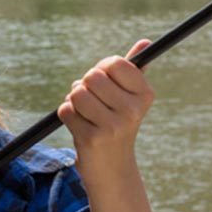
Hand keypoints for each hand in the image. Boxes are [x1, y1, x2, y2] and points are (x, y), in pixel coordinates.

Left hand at [57, 38, 154, 172]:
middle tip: (93, 101)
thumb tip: (146, 42)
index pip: (115, 63)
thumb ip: (134, 70)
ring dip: (74, 101)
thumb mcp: (129, 98)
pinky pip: (66, 110)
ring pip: (77, 93)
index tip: (104, 80)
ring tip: (86, 113)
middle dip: (85, 85)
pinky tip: (80, 126)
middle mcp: (133, 110)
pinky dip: (67, 115)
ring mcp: (113, 126)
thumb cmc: (117, 124)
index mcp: (145, 95)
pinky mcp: (91, 139)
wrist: (112, 168)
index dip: (102, 69)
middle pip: (92, 76)